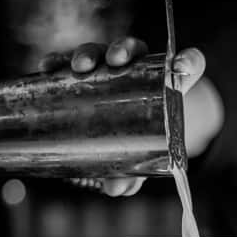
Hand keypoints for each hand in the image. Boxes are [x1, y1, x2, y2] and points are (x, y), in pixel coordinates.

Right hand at [41, 37, 205, 196]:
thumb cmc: (141, 137)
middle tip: (117, 61)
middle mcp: (136, 66)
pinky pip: (68, 62)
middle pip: (133, 48)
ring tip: (80, 67)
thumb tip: (115, 189)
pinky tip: (48, 66)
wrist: (124, 125)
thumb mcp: (142, 155)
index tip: (181, 65)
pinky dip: (58, 62)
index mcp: (165, 81)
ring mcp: (106, 65)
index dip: (189, 61)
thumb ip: (135, 172)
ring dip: (89, 53)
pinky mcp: (81, 72)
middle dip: (123, 50)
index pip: (187, 64)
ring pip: (99, 51)